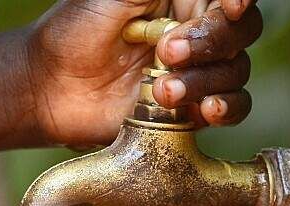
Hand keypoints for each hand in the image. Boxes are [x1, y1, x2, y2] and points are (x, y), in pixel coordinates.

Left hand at [25, 0, 261, 146]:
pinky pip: (231, 108)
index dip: (238, 1)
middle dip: (211, 41)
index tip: (232, 6)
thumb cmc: (75, 31)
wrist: (49, 86)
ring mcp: (197, 72)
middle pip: (240, 32)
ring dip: (205, 80)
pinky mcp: (192, 110)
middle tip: (167, 52)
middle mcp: (196, 33)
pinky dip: (227, 108)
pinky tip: (207, 109)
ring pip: (235, 71)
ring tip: (161, 90)